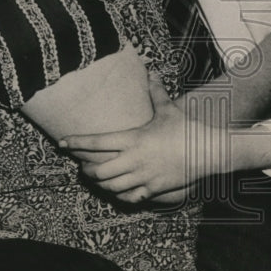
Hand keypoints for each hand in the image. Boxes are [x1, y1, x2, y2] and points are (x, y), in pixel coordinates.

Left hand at [59, 79, 204, 202]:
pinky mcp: (153, 189)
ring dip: (100, 184)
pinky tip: (117, 192)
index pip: (97, 142)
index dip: (77, 143)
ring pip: (111, 186)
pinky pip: (129, 197)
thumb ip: (156, 93)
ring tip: (96, 179)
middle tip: (82, 166)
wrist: (207, 152)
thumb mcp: (170, 110)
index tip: (63, 143)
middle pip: (99, 170)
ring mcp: (143, 176)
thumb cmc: (187, 129)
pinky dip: (119, 196)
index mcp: (134, 139)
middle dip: (86, 170)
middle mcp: (135, 160)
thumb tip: (151, 73)